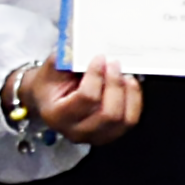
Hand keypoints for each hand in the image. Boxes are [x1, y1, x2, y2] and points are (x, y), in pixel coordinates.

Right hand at [25, 59, 143, 144]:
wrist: (49, 99)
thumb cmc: (50, 84)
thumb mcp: (51, 69)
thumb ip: (67, 59)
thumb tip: (86, 47)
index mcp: (57, 116)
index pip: (86, 98)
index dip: (97, 75)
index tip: (100, 58)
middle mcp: (76, 131)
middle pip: (108, 113)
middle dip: (115, 84)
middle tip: (114, 64)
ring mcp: (96, 136)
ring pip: (124, 119)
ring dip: (128, 93)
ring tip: (123, 74)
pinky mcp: (111, 134)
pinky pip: (131, 120)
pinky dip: (134, 99)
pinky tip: (129, 84)